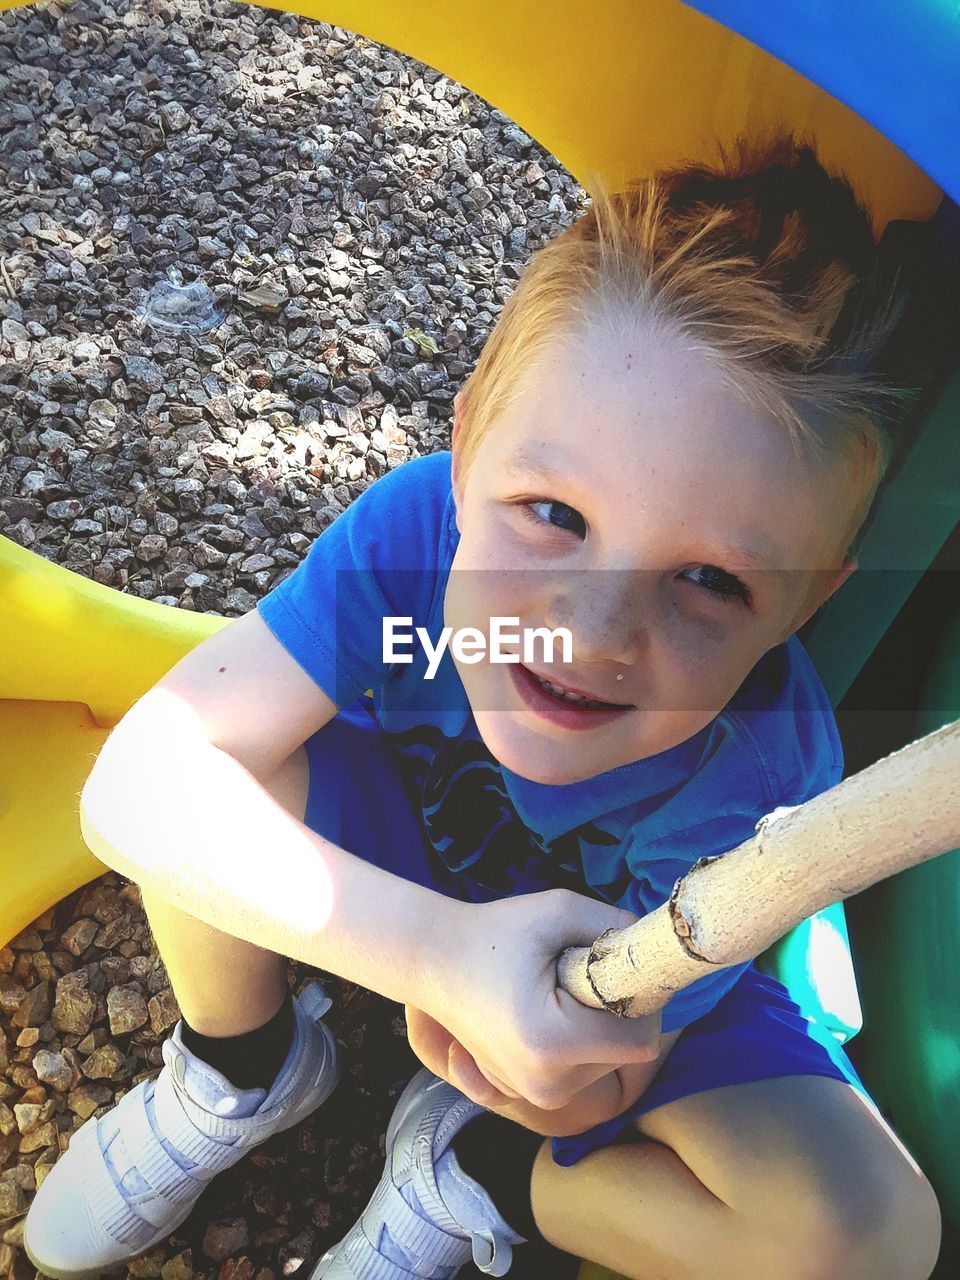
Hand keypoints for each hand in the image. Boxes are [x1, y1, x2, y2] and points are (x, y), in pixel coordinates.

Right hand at [418, 889, 660, 1110]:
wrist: (431, 960)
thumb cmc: (493, 932)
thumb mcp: (558, 910)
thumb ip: (615, 925)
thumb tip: (653, 945)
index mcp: (553, 1044)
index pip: (641, 1040)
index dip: (641, 1000)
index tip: (613, 968)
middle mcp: (547, 1085)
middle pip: (624, 1053)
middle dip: (614, 1011)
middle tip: (573, 973)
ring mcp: (536, 1096)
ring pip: (604, 1063)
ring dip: (595, 1025)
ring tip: (551, 991)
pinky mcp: (529, 1095)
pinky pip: (580, 1070)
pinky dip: (575, 1039)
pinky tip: (541, 1011)